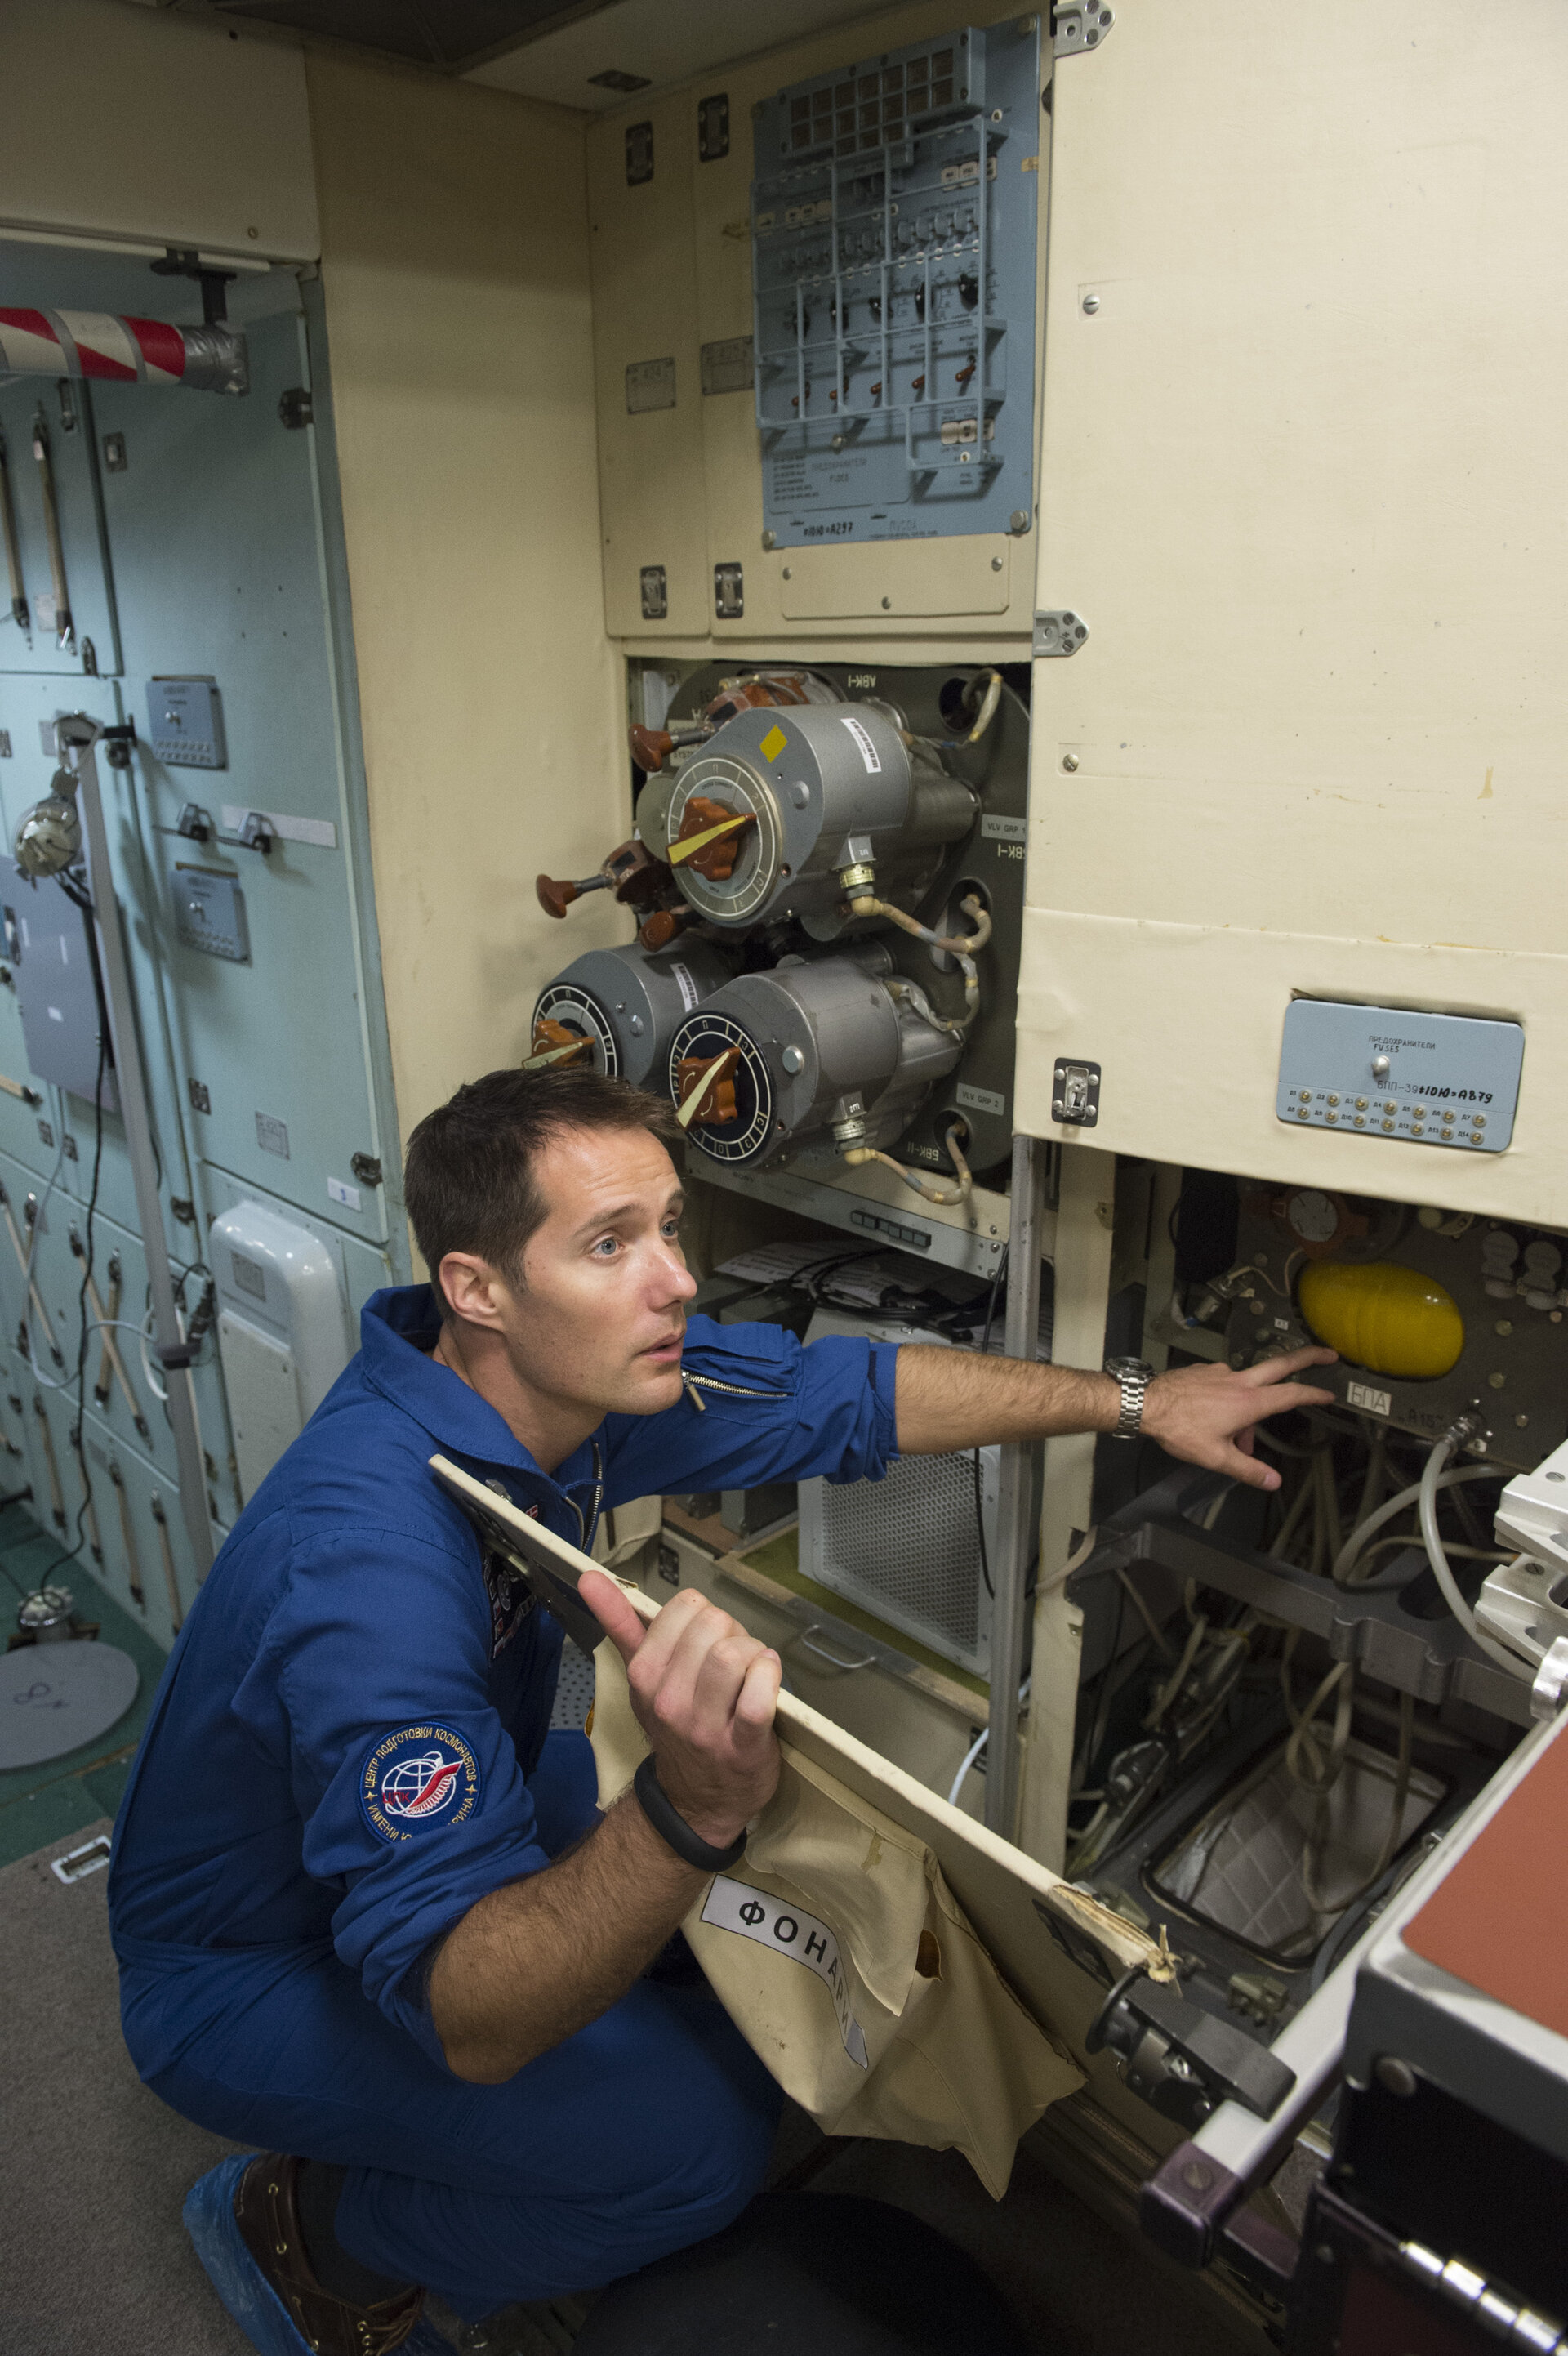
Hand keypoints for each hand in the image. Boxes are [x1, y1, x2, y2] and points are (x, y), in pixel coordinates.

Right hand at [580, 1571, 780, 1847]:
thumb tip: (589, 1576)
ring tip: (751, 1676)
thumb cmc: (676, 1725)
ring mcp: (704, 1725)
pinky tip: (767, 1687)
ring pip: (736, 1653)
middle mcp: (668, 1699)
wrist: (695, 1799)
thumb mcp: (643, 1676)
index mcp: (644, 1674)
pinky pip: (760, 1695)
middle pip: (715, 1624)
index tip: (704, 1645)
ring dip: (756, 1656)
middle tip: (731, 1665)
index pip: (686, 1605)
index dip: (704, 1618)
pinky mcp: (742, 1745)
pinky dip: (771, 1680)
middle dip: (733, 1634)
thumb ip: (619, 1622)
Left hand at [1139, 1347, 1336, 1491]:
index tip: (1330, 1393)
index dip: (1315, 1394)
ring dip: (1252, 1406)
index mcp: (1249, 1402)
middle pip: (1281, 1364)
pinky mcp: (1204, 1371)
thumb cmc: (1180, 1429)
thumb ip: (1247, 1469)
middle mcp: (1239, 1381)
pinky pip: (1226, 1385)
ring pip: (1248, 1385)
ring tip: (1236, 1437)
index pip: (1292, 1394)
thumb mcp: (1215, 1457)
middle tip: (1328, 1353)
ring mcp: (1221, 1373)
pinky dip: (1230, 1401)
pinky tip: (1215, 1420)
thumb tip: (1273, 1482)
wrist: (1146, 1403)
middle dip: (1308, 1357)